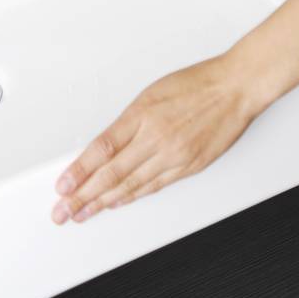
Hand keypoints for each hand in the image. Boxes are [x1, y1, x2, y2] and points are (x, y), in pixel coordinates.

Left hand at [51, 53, 257, 224]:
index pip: (102, 148)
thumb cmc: (198, 83)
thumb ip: (129, 121)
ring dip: (103, 203)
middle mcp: (156, 137)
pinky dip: (132, 197)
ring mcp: (174, 155)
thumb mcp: (153, 93)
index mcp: (144, 113)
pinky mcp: (189, 167)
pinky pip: (154, 187)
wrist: (236, 88)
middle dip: (83, 196)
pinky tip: (117, 203)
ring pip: (130, 186)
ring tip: (83, 213)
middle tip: (63, 211)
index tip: (62, 186)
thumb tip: (105, 148)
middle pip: (111, 174)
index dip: (79, 171)